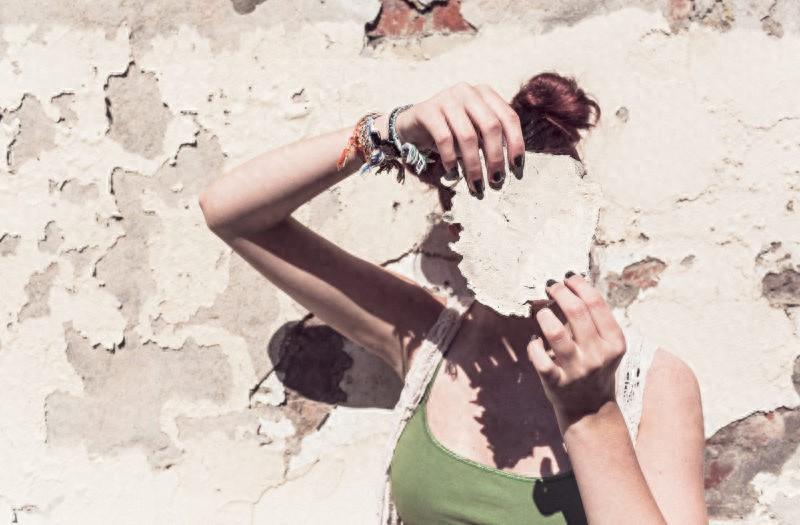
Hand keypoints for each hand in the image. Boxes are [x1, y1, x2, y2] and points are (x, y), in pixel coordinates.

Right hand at [380, 82, 525, 194]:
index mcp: (485, 94)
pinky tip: (453, 172)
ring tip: (476, 184)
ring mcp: (447, 98)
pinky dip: (451, 159)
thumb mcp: (475, 131)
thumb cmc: (451, 131)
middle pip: (491, 126)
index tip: (516, 168)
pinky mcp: (428, 110)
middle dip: (495, 157)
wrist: (414, 125)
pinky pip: (444, 139)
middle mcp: (468, 91)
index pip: (509, 117)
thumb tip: (513, 166)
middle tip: (496, 181)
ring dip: (474, 165)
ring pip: (468, 136)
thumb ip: (492, 140)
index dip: (516, 143)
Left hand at [526, 272, 626, 429]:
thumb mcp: (604, 345)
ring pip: (555, 332)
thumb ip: (591, 319)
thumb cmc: (594, 366)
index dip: (579, 284)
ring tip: (541, 312)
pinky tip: (535, 340)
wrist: (590, 408)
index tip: (567, 277)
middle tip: (550, 286)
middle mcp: (598, 355)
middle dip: (560, 292)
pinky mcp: (557, 382)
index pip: (596, 303)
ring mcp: (578, 370)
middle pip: (576, 311)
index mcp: (614, 342)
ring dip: (544, 316)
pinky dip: (533, 345)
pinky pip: (539, 358)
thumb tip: (569, 285)